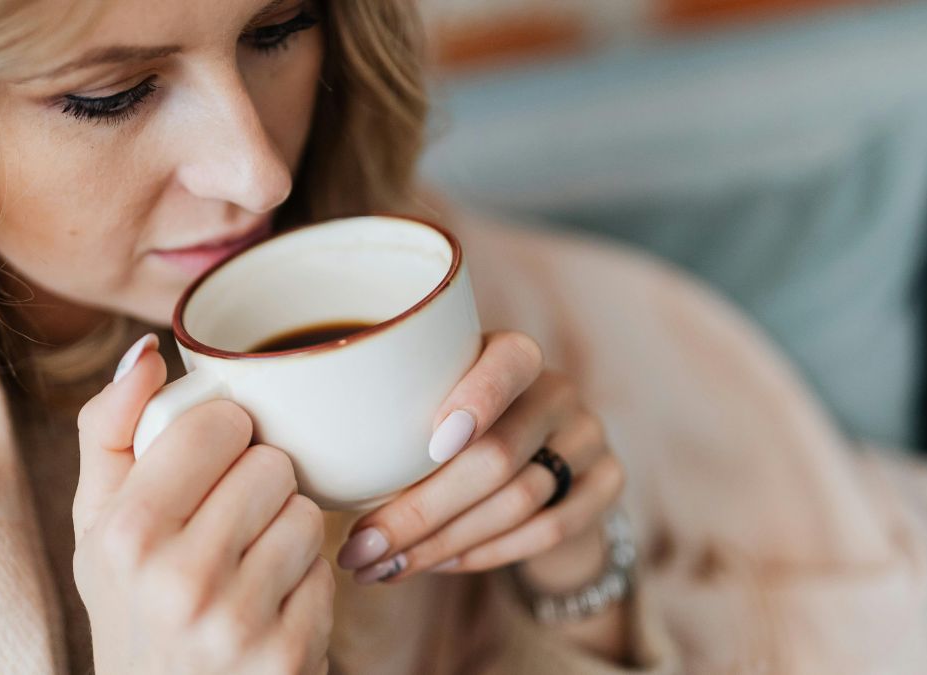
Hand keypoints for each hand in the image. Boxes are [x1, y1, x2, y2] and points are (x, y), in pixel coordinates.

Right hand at [72, 334, 333, 674]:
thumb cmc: (133, 603)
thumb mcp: (97, 524)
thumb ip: (110, 430)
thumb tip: (147, 351)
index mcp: (124, 532)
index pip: (217, 424)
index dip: (223, 437)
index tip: (210, 465)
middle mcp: (177, 578)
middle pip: (272, 464)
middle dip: (258, 485)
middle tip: (229, 524)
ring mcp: (236, 621)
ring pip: (307, 514)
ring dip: (286, 533)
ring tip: (247, 566)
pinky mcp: (287, 655)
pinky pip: (328, 572)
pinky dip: (305, 586)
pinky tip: (268, 607)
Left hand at [336, 331, 625, 585]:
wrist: (543, 463)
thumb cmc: (457, 429)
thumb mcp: (431, 403)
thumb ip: (394, 412)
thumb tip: (318, 453)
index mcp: (513, 354)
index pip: (508, 362)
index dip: (476, 400)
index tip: (431, 444)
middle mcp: (557, 389)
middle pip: (496, 455)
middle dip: (420, 510)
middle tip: (360, 548)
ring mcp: (588, 437)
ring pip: (519, 501)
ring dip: (443, 543)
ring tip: (383, 567)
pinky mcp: (608, 483)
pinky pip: (548, 530)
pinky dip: (485, 555)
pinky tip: (438, 565)